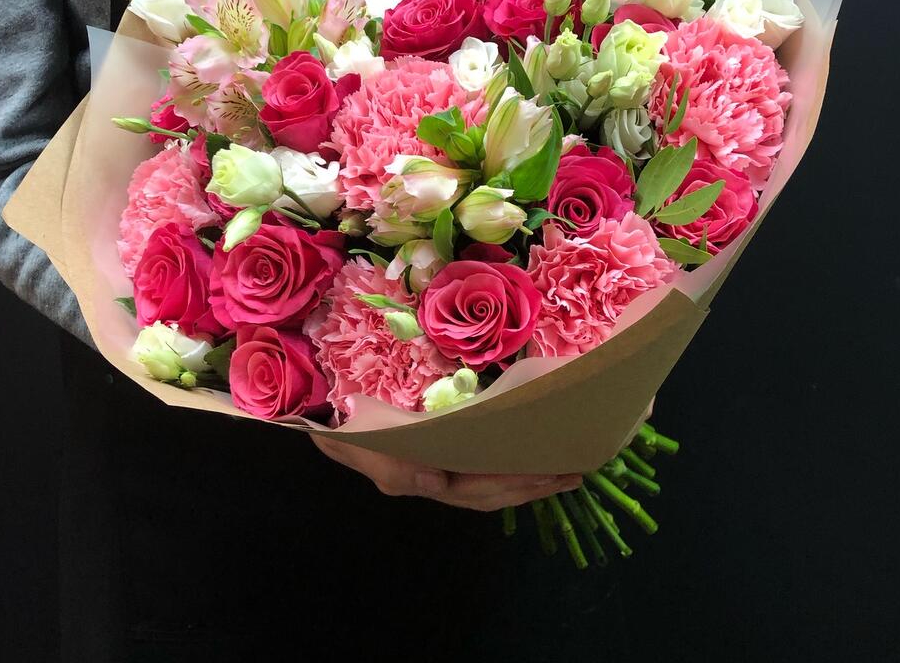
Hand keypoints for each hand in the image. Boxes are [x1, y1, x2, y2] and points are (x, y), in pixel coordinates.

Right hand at [312, 434, 582, 511]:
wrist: (322, 410)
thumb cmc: (344, 425)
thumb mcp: (360, 445)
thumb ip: (394, 466)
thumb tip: (436, 483)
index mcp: (424, 477)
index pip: (479, 489)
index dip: (517, 484)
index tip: (554, 472)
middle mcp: (436, 477)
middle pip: (492, 489)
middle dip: (532, 484)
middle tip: (576, 470)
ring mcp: (437, 463)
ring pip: (488, 478)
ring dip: (525, 476)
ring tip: (563, 467)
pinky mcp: (437, 445)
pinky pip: (477, 460)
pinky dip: (504, 459)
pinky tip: (523, 450)